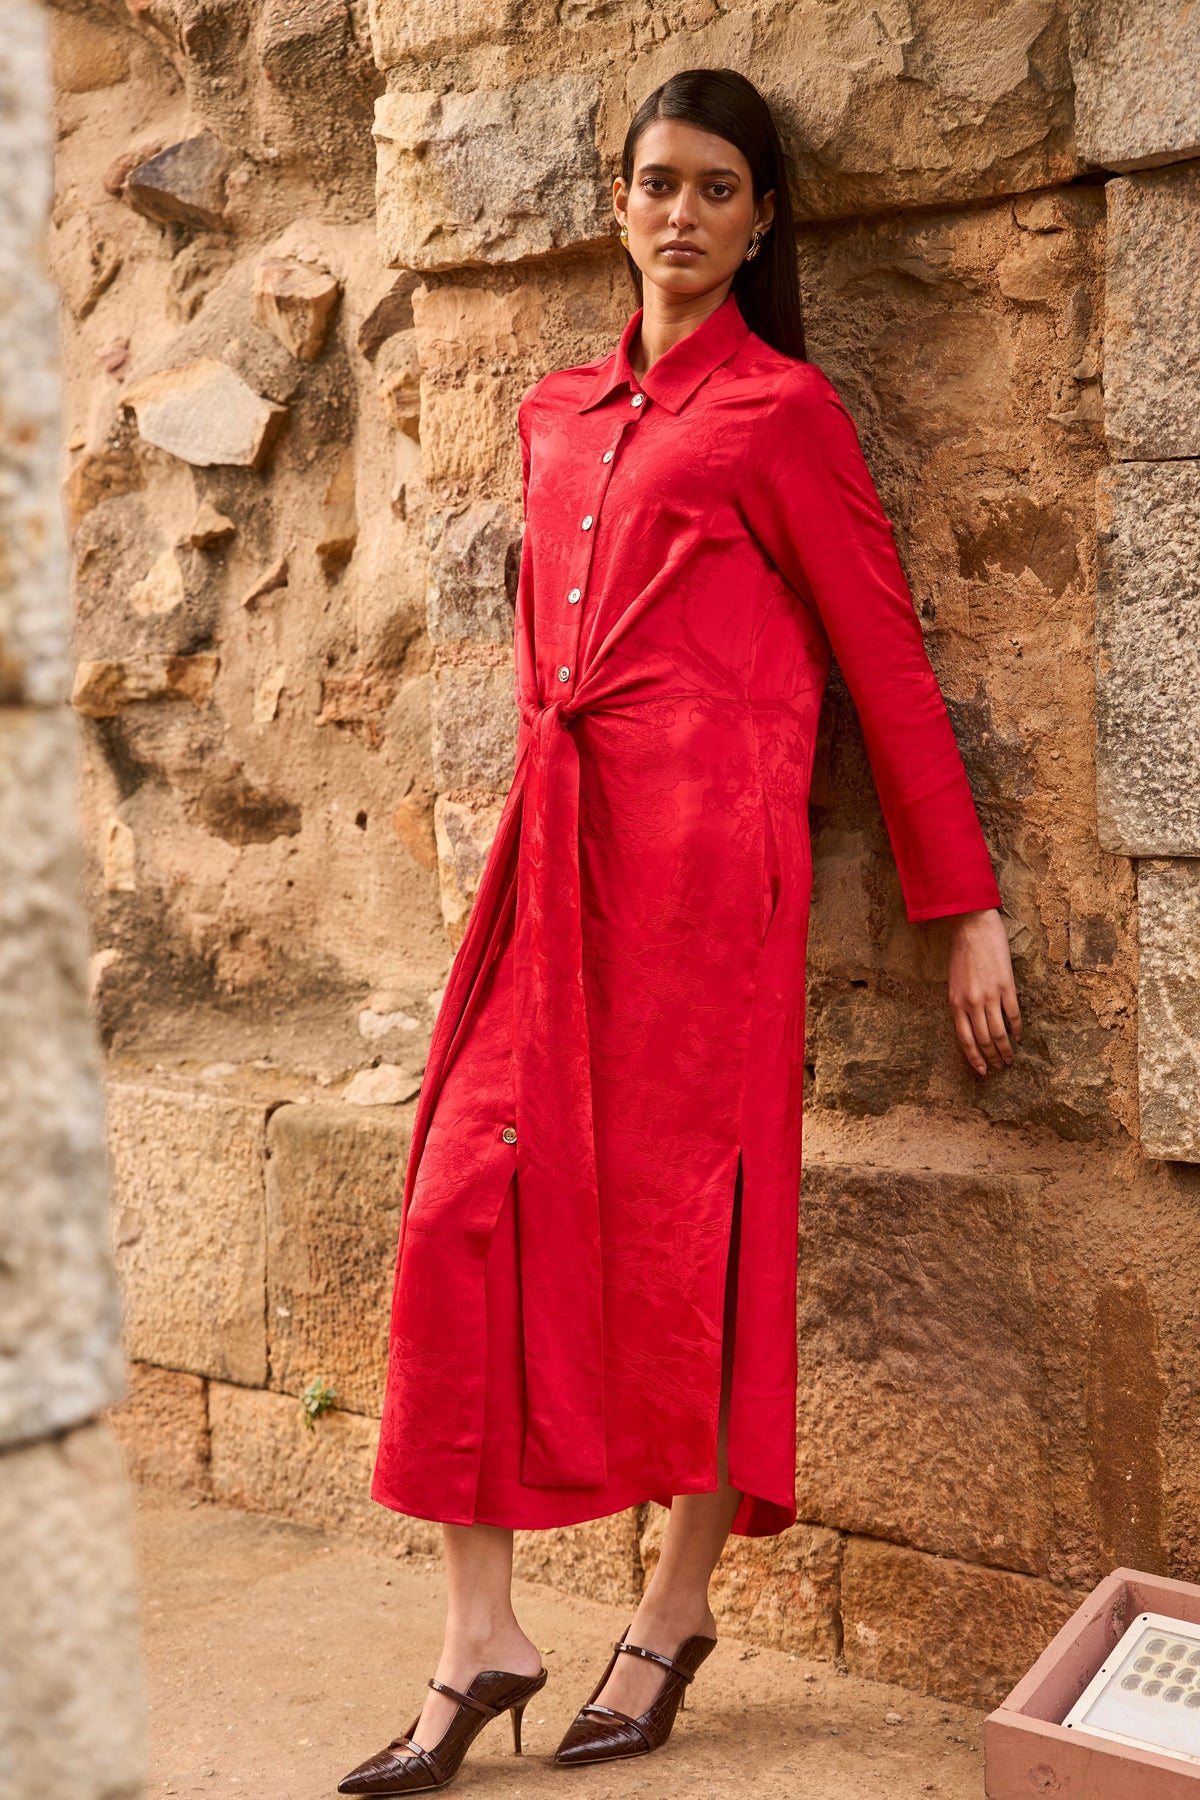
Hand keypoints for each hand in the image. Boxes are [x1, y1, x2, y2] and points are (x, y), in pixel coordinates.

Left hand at [947, 908, 1021, 1075]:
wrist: (972, 926)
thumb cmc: (960, 952)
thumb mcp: (952, 982)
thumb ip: (960, 1004)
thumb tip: (971, 1024)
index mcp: (955, 1003)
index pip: (965, 1040)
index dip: (974, 1058)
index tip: (981, 1071)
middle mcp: (972, 1004)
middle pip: (983, 1040)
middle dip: (992, 1057)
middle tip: (1000, 1067)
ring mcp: (990, 996)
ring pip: (999, 1033)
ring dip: (1006, 1049)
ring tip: (1011, 1059)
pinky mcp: (1006, 986)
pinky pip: (1014, 1014)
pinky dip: (1017, 1028)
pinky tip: (1019, 1036)